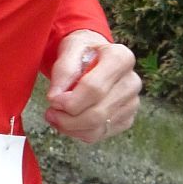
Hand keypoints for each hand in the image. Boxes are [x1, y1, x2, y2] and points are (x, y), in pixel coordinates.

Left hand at [45, 30, 141, 144]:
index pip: (94, 88)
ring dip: (71, 127)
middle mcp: (132, 81)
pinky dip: (79, 132)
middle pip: (97, 113)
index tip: (52, 100)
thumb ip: (63, 70)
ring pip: (97, 127)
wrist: (96, 56)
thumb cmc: (83, 51)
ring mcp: (132, 102)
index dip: (70, 100)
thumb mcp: (70, 49)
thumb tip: (55, 98)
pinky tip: (69, 122)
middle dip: (68, 119)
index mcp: (121, 58)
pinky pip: (100, 134)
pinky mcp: (127, 119)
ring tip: (56, 117)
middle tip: (50, 113)